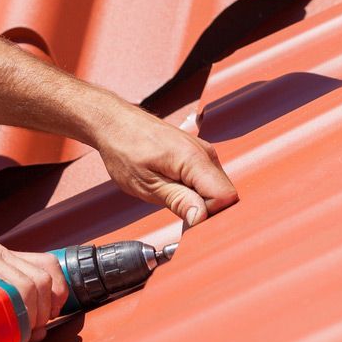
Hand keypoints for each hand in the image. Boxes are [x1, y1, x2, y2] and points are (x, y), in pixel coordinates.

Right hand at [0, 240, 68, 341]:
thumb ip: (5, 304)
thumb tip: (41, 330)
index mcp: (0, 256)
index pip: (47, 265)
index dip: (58, 292)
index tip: (52, 315)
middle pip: (39, 279)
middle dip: (45, 312)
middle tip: (32, 334)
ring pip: (26, 286)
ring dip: (32, 318)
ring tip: (20, 338)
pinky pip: (4, 291)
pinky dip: (15, 317)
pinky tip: (10, 332)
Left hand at [94, 104, 238, 225]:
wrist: (116, 123)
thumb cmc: (125, 149)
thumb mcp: (147, 185)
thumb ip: (178, 201)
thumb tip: (201, 218)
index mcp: (194, 158)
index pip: (225, 196)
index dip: (208, 213)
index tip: (185, 215)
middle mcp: (205, 152)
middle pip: (225, 194)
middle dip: (205, 209)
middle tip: (174, 206)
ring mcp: (204, 152)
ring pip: (218, 188)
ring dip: (199, 200)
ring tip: (171, 193)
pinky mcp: (199, 154)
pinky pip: (209, 180)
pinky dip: (196, 191)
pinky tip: (175, 187)